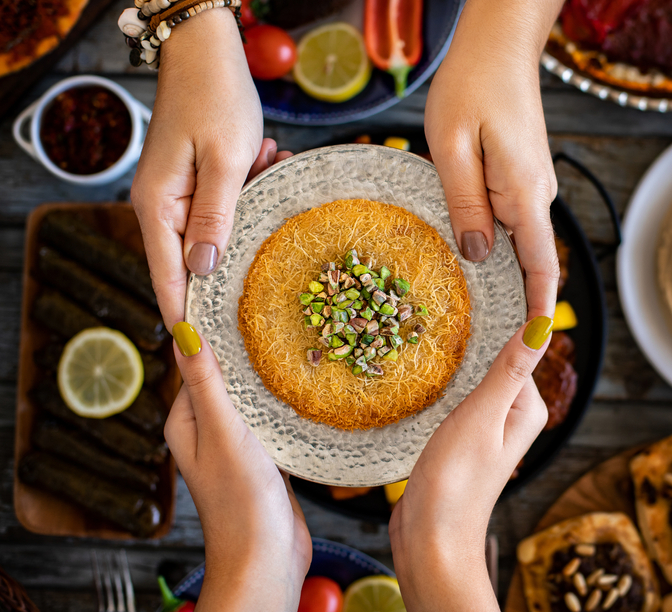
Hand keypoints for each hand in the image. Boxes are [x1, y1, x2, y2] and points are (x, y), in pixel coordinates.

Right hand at [131, 9, 262, 327]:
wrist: (205, 50)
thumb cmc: (216, 99)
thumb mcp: (225, 161)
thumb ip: (217, 218)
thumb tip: (203, 270)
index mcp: (159, 208)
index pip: (171, 280)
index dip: (189, 319)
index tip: (208, 357)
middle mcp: (160, 207)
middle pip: (193, 263)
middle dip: (235, 262)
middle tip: (270, 278)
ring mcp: (176, 195)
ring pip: (217, 233)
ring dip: (250, 217)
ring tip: (271, 171)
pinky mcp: (196, 182)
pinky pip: (225, 206)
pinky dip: (250, 194)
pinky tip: (270, 160)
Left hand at [166, 321, 310, 611]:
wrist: (268, 559)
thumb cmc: (240, 502)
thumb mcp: (223, 433)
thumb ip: (207, 384)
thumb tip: (184, 332)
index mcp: (187, 421)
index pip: (194, 361)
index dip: (209, 328)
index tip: (228, 293)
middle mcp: (208, 428)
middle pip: (226, 374)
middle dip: (245, 346)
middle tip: (274, 308)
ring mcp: (238, 442)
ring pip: (252, 394)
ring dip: (268, 372)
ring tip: (296, 335)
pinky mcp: (266, 455)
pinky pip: (272, 415)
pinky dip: (284, 399)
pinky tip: (306, 381)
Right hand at [389, 316, 552, 610]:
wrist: (430, 539)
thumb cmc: (457, 481)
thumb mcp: (483, 416)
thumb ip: (509, 371)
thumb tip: (542, 326)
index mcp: (528, 408)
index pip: (518, 348)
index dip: (496, 323)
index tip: (474, 292)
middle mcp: (513, 416)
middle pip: (493, 362)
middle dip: (471, 341)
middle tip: (440, 308)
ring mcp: (486, 429)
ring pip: (472, 380)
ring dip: (453, 363)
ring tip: (425, 334)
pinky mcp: (461, 440)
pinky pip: (456, 399)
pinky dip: (442, 386)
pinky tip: (421, 375)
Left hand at [425, 12, 560, 320]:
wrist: (498, 43)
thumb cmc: (471, 86)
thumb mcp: (453, 147)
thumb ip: (465, 203)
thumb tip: (478, 254)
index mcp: (524, 195)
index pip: (542, 267)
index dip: (539, 311)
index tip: (533, 347)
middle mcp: (536, 195)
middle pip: (532, 261)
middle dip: (516, 302)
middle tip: (486, 343)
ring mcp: (531, 186)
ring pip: (519, 241)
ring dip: (502, 273)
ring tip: (472, 310)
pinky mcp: (520, 176)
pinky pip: (510, 220)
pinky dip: (495, 244)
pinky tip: (468, 254)